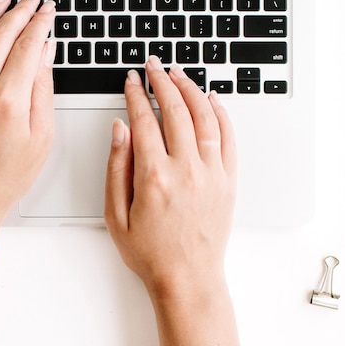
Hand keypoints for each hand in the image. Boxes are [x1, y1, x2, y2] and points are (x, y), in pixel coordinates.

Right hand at [104, 56, 236, 304]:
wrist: (188, 278)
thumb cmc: (150, 252)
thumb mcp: (116, 214)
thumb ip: (116, 167)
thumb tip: (120, 129)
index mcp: (155, 177)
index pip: (144, 121)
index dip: (135, 95)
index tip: (131, 81)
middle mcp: (187, 170)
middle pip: (176, 111)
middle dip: (162, 82)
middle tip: (153, 66)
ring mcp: (212, 174)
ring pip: (204, 117)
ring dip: (191, 89)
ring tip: (178, 74)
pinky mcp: (229, 181)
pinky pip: (228, 137)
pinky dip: (221, 113)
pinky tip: (211, 99)